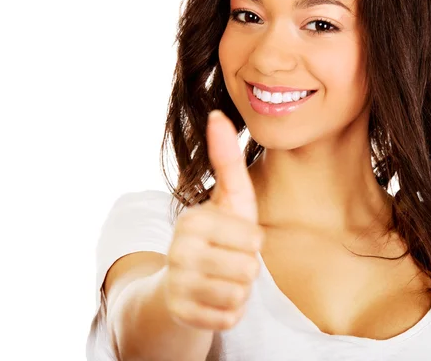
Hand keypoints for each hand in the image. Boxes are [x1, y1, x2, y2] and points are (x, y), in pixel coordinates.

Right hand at [162, 110, 263, 330]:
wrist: (179, 283)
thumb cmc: (216, 235)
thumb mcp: (227, 198)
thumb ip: (226, 159)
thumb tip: (218, 113)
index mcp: (193, 220)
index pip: (253, 240)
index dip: (253, 242)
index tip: (235, 238)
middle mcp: (179, 251)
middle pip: (248, 269)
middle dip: (247, 268)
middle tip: (229, 262)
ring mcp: (177, 284)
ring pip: (239, 295)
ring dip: (239, 290)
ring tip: (222, 278)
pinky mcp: (181, 313)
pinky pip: (229, 318)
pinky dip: (230, 311)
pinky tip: (215, 298)